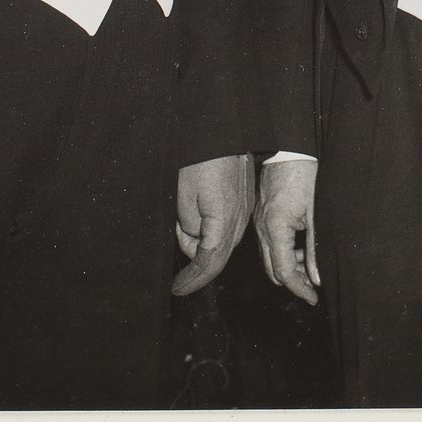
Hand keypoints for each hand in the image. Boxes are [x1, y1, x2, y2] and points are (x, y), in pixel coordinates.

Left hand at [172, 153, 253, 296]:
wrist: (222, 133)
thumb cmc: (202, 160)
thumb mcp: (184, 197)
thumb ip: (190, 228)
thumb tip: (194, 241)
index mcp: (225, 221)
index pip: (209, 263)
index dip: (192, 280)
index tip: (177, 288)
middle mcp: (239, 220)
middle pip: (218, 257)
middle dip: (196, 265)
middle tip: (178, 260)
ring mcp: (244, 211)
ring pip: (223, 244)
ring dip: (202, 246)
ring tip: (182, 225)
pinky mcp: (243, 203)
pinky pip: (228, 229)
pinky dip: (211, 234)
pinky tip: (197, 219)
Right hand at [255, 158, 319, 304]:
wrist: (289, 150)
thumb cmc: (304, 176)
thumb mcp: (316, 214)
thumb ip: (315, 248)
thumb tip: (317, 277)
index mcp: (274, 228)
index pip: (283, 272)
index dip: (299, 289)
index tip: (313, 298)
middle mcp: (261, 229)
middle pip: (272, 270)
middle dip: (292, 281)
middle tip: (312, 285)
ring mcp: (258, 222)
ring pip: (269, 258)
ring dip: (287, 267)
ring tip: (309, 263)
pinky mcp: (260, 216)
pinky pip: (268, 244)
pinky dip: (282, 252)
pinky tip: (300, 247)